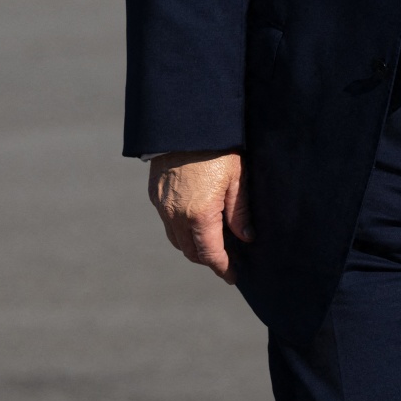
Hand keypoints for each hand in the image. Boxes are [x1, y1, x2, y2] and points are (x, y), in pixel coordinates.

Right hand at [148, 150, 251, 284]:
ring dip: (192, 245)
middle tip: (225, 260)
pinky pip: (167, 222)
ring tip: (210, 242)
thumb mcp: (237, 178)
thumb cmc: (216, 149)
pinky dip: (180, 229)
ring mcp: (162, 206)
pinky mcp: (154, 195)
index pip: (210, 254)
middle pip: (190, 252)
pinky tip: (194, 221)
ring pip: (176, 239)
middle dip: (208, 259)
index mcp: (199, 215)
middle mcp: (176, 216)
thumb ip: (240, 212)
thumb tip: (246, 238)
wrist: (184, 123)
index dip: (223, 268)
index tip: (232, 276)